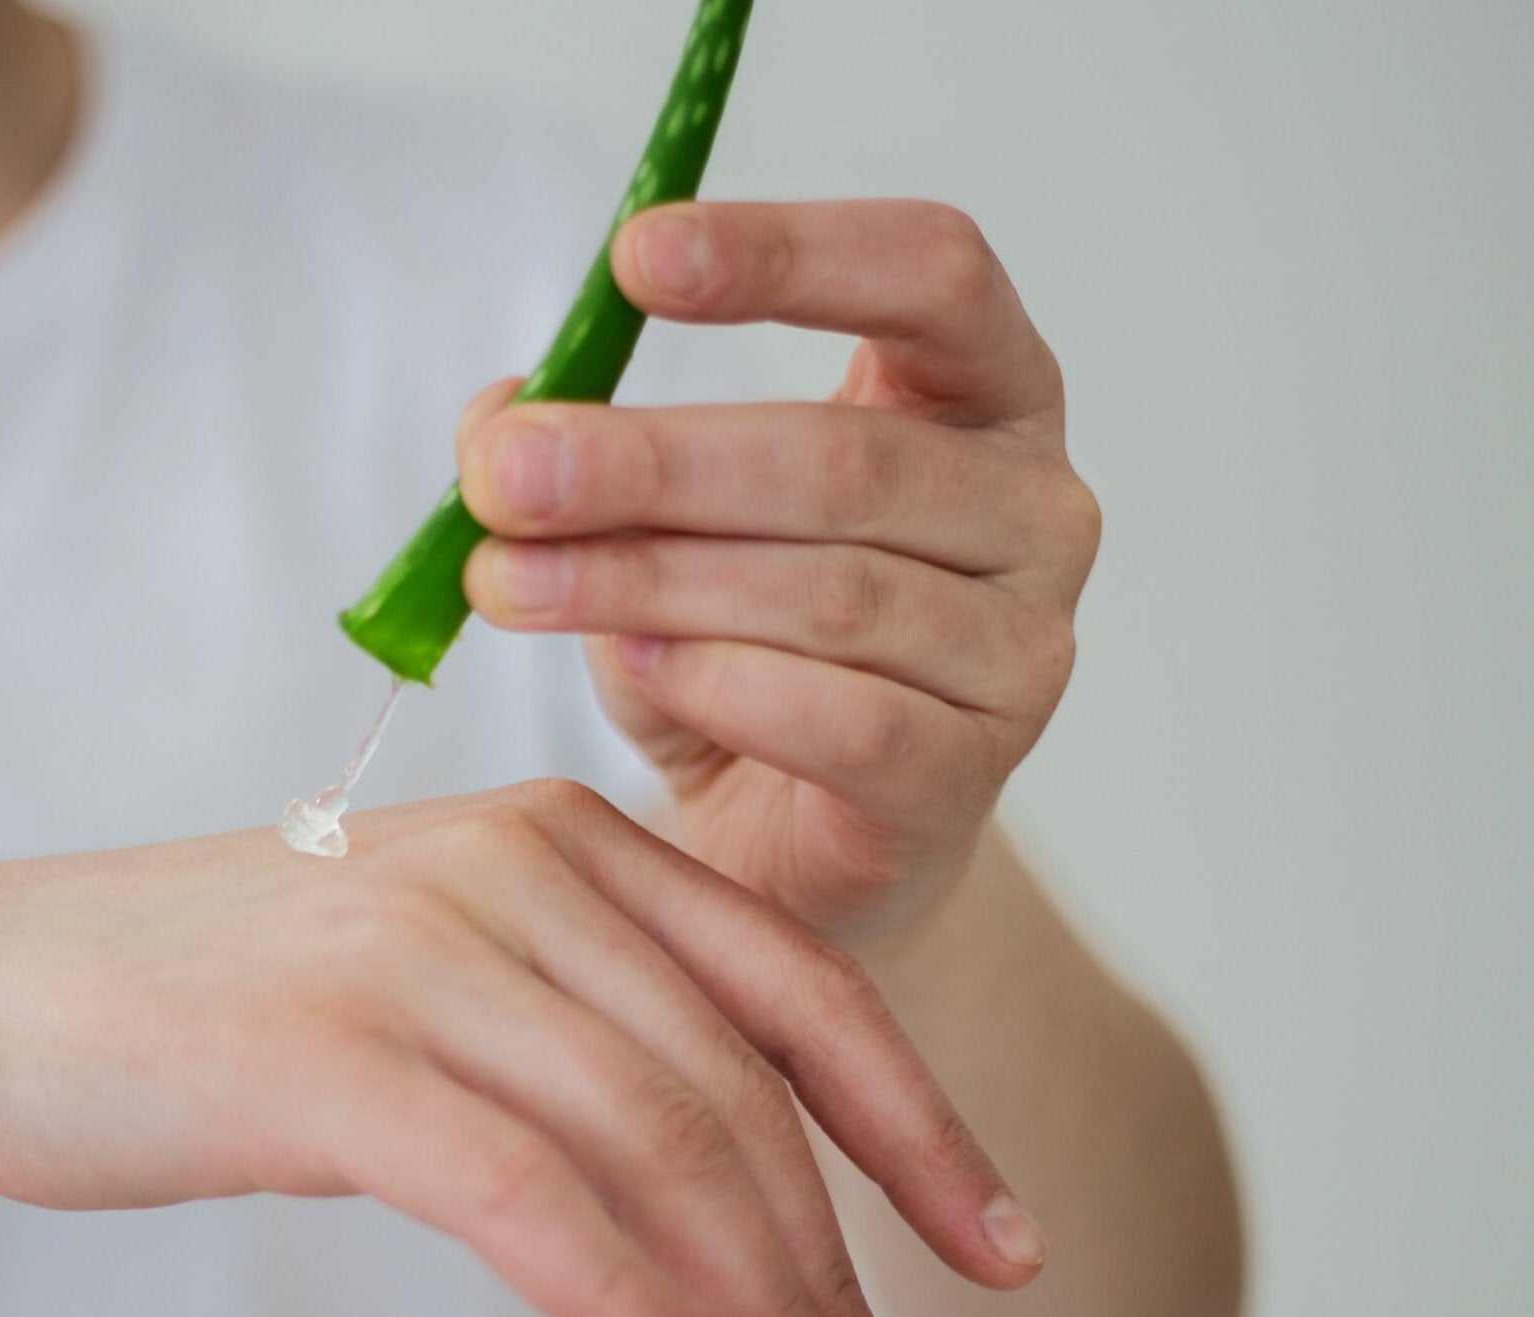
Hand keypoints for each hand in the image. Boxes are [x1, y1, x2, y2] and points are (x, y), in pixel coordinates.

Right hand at [0, 783, 1045, 1316]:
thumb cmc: (221, 1003)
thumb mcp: (434, 978)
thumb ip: (579, 1040)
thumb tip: (736, 1212)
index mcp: (563, 840)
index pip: (799, 990)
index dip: (918, 1134)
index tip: (998, 1257)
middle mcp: (514, 870)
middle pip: (741, 1087)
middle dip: (839, 1266)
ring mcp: (420, 948)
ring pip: (657, 1139)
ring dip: (758, 1303)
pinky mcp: (328, 1047)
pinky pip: (521, 1185)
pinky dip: (625, 1293)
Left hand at [459, 201, 1100, 946]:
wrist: (789, 846)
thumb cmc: (736, 649)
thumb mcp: (648, 523)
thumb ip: (582, 451)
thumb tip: (500, 416)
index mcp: (982, 392)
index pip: (933, 272)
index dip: (792, 253)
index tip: (635, 258)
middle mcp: (1033, 508)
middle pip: (848, 458)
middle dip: (655, 462)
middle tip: (504, 475)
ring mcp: (1020, 651)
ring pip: (834, 595)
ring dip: (651, 581)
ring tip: (510, 582)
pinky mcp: (972, 780)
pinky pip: (852, 725)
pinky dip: (726, 688)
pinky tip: (633, 665)